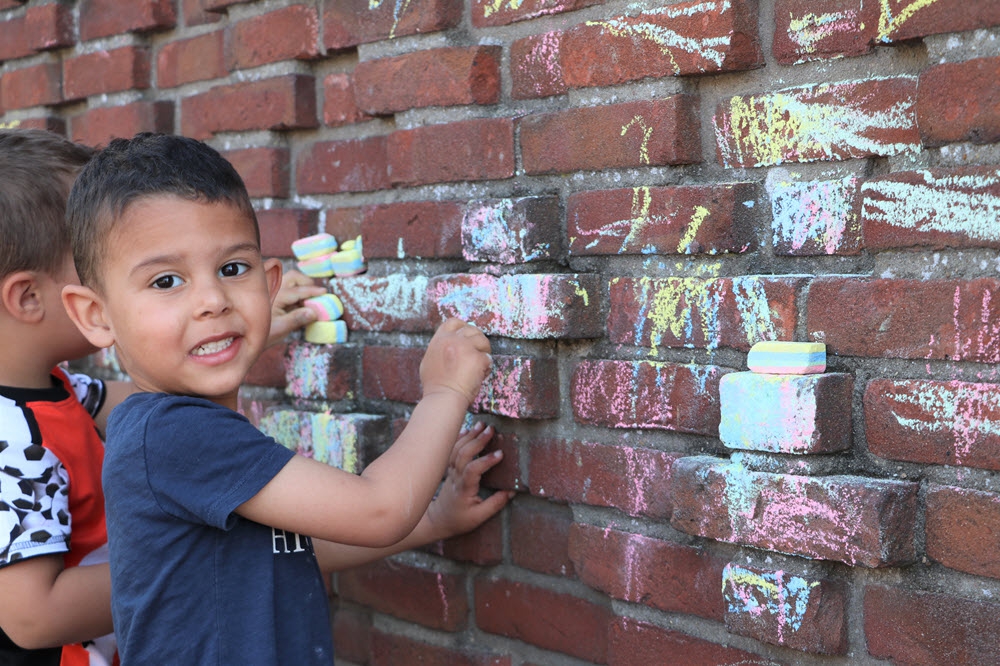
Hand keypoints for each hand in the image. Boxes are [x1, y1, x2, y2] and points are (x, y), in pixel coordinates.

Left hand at [267, 269, 327, 346]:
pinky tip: (299, 304)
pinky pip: (287, 285)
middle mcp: (274, 288)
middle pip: (294, 277)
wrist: (248, 336)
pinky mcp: (272, 292)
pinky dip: (296, 290)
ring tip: (308, 299)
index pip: (299, 291)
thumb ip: (298, 319)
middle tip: (317, 295)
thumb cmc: (265, 333)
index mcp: (277, 297)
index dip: (313, 291)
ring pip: (290, 279)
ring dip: (302, 285)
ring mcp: (272, 289)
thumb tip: (315, 312)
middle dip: (307, 284)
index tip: (325, 292)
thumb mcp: (282, 328)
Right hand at [420, 318, 491, 404]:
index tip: (467, 336)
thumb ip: (440, 348)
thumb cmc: (435, 385)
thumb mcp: (430, 360)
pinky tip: (479, 376)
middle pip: (471, 329)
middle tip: (477, 353)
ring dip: (483, 352)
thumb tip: (448, 341)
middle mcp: (452, 339)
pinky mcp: (477, 358)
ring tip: (478, 366)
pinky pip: (488, 358)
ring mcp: (465, 348)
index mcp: (440, 339)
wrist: (443, 397)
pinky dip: (486, 367)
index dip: (463, 327)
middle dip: (476, 340)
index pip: (454, 322)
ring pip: (482, 341)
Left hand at [425, 422, 512, 539]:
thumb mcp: (479, 517)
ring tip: (482, 424)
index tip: (500, 454)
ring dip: (469, 435)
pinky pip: (452, 450)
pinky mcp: (449, 468)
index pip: (472, 470)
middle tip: (491, 430)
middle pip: (463, 454)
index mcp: (463, 489)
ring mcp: (450, 471)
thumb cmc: (459, 520)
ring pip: (457, 449)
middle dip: (477, 440)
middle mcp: (455, 477)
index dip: (485, 461)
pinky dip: (459, 438)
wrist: (438, 519)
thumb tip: (512, 491)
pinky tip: (467, 429)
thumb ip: (496, 504)